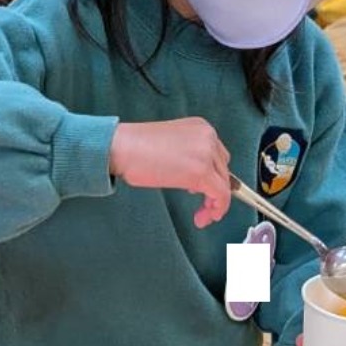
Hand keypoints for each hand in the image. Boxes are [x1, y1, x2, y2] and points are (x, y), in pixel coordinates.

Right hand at [107, 117, 232, 225]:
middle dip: (214, 190)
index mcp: (201, 128)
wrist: (122, 148)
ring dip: (215, 202)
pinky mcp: (202, 172)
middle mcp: (208, 137)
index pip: (218, 156)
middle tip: (203, 206)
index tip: (203, 192)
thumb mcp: (170, 146)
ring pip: (224, 184)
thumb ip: (188, 157)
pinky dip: (217, 209)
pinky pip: (221, 195)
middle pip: (223, 170)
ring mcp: (207, 153)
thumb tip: (195, 181)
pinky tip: (205, 217)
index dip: (213, 176)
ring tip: (203, 215)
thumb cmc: (135, 149)